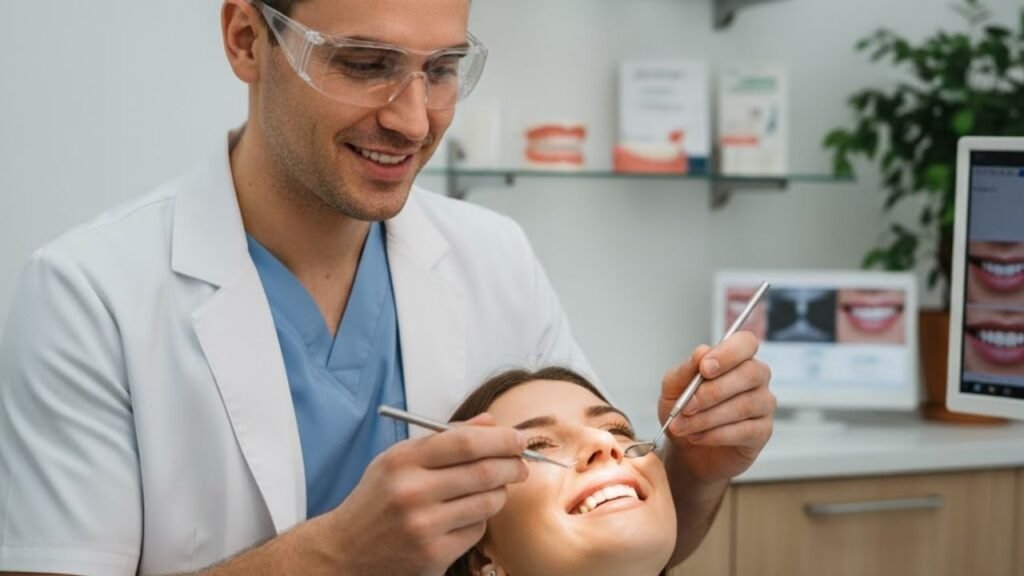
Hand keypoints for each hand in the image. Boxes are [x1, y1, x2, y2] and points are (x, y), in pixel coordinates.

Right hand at [327, 414, 528, 575]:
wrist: (344, 551)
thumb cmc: (377, 499)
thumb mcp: (398, 459)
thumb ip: (444, 439)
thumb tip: (491, 422)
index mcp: (402, 461)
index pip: (465, 442)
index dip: (501, 439)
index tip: (518, 438)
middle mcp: (411, 492)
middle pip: (484, 472)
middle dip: (513, 465)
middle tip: (521, 464)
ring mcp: (423, 527)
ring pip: (487, 503)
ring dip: (500, 493)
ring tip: (493, 489)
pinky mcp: (433, 555)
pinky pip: (477, 530)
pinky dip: (479, 520)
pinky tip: (465, 516)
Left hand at [658, 331, 774, 482]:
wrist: (686, 451)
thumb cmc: (684, 413)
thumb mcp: (673, 390)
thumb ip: (685, 370)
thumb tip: (701, 352)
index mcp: (735, 359)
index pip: (745, 343)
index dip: (728, 353)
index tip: (704, 368)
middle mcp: (756, 378)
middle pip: (749, 373)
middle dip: (713, 391)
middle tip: (686, 406)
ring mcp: (763, 405)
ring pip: (744, 404)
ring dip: (708, 417)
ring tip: (684, 426)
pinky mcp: (762, 431)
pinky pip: (745, 430)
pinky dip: (716, 434)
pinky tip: (697, 437)